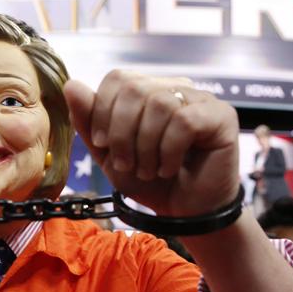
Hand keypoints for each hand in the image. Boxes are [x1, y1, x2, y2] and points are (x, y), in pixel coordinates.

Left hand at [64, 70, 239, 215]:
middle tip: (127, 164)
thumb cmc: (150, 181)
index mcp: (148, 90)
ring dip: (146, 146)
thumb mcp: (109, 154)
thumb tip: (71, 85)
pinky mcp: (221, 115)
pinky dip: (169, 150)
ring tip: (150, 170)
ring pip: (159, 104)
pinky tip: (170, 168)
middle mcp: (175, 88)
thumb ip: (89, 121)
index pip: (118, 78)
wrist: (185, 214)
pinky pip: (184, 120)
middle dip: (122, 132)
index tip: (102, 144)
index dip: (102, 110)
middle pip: (135, 88)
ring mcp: (201, 99)